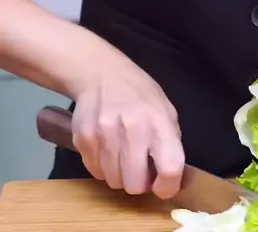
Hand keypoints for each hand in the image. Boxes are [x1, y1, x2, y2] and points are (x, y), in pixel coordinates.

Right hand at [71, 64, 183, 197]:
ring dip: (119, 174)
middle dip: (139, 183)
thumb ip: (169, 142)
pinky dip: (103, 167)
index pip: (170, 168)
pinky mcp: (84, 139)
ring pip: (113, 182)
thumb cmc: (138, 93)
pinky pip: (95, 172)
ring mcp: (104, 135)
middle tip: (138, 168)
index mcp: (159, 122)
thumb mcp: (165, 109)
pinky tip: (107, 147)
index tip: (163, 186)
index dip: (168, 187)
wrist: (101, 73)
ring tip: (122, 153)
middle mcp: (132, 130)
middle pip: (135, 185)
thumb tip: (169, 177)